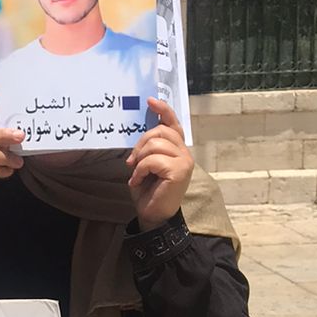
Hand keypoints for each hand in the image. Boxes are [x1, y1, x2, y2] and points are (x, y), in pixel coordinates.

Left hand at [126, 99, 193, 229]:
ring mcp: (184, 161)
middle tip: (131, 161)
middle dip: (140, 143)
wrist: (154, 215)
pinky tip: (137, 181)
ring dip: (139, 159)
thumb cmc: (149, 191)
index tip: (150, 101)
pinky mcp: (179, 171)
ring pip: (155, 144)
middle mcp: (185, 152)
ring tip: (136, 173)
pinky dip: (140, 170)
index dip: (163, 110)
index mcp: (178, 149)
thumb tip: (143, 130)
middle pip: (160, 131)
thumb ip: (149, 147)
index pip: (173, 124)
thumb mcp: (147, 164)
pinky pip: (152, 160)